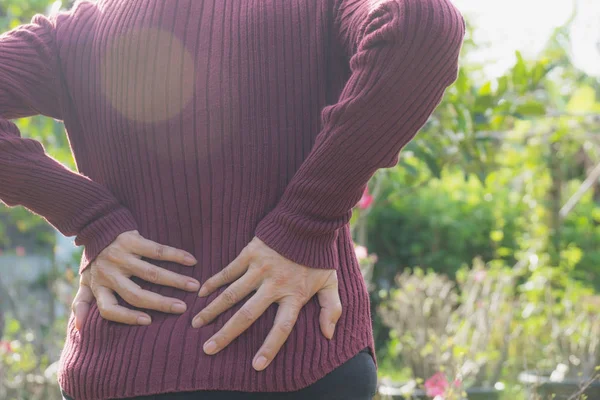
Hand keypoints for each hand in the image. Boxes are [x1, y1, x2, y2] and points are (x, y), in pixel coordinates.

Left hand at [71, 229, 199, 328]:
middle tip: (182, 308)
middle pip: (136, 294)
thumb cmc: (95, 261)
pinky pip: (157, 250)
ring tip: (194, 286)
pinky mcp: (132, 240)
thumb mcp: (84, 282)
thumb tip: (78, 329)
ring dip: (175, 280)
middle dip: (161, 303)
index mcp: (98, 286)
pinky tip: (191, 261)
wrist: (96, 226)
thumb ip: (82, 304)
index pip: (109, 309)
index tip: (148, 321)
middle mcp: (109, 273)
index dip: (127, 317)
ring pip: (151, 273)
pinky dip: (176, 256)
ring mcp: (121, 256)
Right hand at [191, 236, 341, 370]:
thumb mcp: (331, 282)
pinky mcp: (251, 253)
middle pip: (248, 315)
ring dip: (212, 310)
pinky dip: (214, 282)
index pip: (281, 328)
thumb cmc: (319, 255)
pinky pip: (228, 271)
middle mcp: (275, 284)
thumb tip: (328, 335)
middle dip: (227, 334)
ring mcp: (260, 268)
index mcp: (294, 294)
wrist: (309, 222)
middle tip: (209, 349)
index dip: (270, 347)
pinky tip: (201, 293)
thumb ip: (331, 308)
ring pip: (232, 294)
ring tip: (196, 324)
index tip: (256, 365)